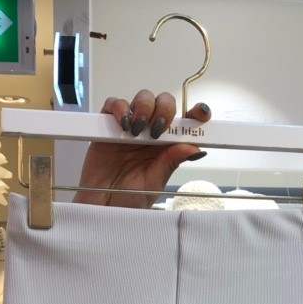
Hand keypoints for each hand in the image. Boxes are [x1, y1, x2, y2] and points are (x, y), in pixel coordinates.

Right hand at [75, 89, 210, 210]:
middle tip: (157, 130)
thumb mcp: (154, 183)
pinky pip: (114, 104)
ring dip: (144, 108)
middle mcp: (151, 132)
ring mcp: (130, 126)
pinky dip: (120, 108)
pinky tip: (123, 125)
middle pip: (165, 103)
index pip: (186, 122)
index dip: (196, 113)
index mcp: (167, 146)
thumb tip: (195, 148)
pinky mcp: (108, 125)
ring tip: (137, 131)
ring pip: (143, 98)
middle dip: (165, 110)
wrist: (100, 205)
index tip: (202, 114)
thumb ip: (171, 163)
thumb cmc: (128, 198)